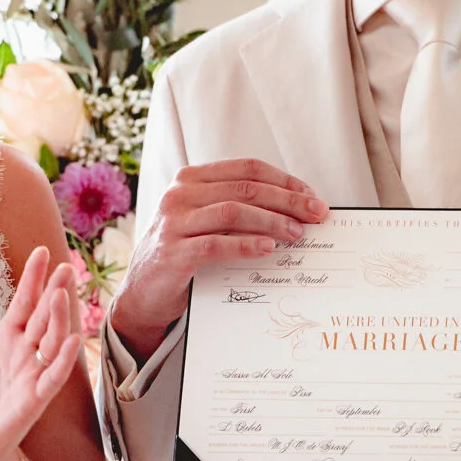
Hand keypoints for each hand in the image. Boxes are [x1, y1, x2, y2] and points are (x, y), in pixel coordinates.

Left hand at [0, 244, 81, 460]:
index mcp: (6, 338)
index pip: (24, 302)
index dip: (32, 279)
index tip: (42, 253)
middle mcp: (23, 353)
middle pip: (43, 317)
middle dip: (54, 293)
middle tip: (65, 266)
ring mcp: (31, 374)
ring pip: (51, 342)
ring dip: (58, 320)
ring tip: (60, 295)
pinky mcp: (33, 399)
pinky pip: (51, 376)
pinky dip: (62, 359)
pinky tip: (73, 340)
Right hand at [107, 159, 327, 357]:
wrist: (143, 292)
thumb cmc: (182, 253)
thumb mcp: (205, 220)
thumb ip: (237, 208)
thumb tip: (294, 209)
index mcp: (191, 179)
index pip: (247, 169)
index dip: (284, 180)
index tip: (311, 196)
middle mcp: (180, 194)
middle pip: (246, 188)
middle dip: (288, 200)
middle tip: (317, 214)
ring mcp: (174, 223)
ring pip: (233, 211)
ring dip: (272, 221)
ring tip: (297, 233)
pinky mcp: (173, 253)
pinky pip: (216, 244)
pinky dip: (246, 245)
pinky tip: (269, 248)